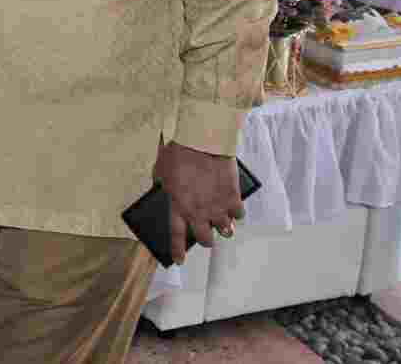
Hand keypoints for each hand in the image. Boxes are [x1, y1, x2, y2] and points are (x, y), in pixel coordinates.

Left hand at [154, 141, 244, 264]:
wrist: (202, 140)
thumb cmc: (179, 152)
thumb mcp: (161, 171)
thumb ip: (164, 187)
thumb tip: (165, 192)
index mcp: (178, 206)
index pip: (177, 236)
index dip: (177, 251)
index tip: (179, 260)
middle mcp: (198, 212)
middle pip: (206, 239)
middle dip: (206, 238)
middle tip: (206, 232)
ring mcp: (218, 207)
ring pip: (225, 230)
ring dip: (223, 226)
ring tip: (222, 218)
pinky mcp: (233, 198)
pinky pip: (239, 214)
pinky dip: (236, 212)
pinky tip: (233, 206)